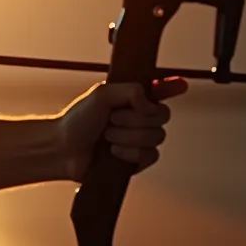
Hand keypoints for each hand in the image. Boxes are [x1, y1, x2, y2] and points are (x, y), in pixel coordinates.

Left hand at [56, 77, 187, 181]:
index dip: (172, 87)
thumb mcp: (101, 95)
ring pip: (157, 136)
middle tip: (112, 119)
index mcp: (131, 98)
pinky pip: (151, 154)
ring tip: (107, 136)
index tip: (181, 85)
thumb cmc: (78, 120)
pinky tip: (114, 152)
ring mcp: (139, 139)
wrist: (64, 149)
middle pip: (163, 115)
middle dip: (136, 118)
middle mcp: (139, 117)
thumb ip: (130, 91)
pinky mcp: (138, 160)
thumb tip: (150, 103)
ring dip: (128, 136)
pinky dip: (130, 152)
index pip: (159, 91)